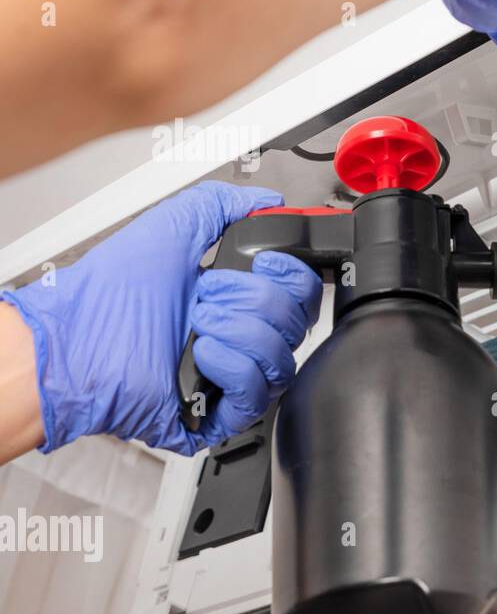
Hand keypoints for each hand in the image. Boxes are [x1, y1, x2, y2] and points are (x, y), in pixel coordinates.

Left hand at [1, 181, 321, 455]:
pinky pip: (259, 393)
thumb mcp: (172, 226)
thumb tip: (268, 200)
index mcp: (237, 298)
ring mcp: (232, 375)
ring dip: (240, 332)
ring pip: (282, 357)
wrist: (77, 340)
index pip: (301, 292)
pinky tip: (201, 353)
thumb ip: (223, 204)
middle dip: (255, 299)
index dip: (292, 275)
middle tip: (209, 293)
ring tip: (197, 324)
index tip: (264, 263)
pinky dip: (233, 368)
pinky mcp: (220, 412)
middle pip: (297, 322)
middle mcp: (240, 337)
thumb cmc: (110, 293)